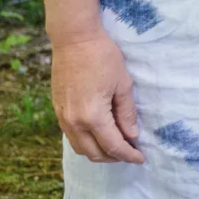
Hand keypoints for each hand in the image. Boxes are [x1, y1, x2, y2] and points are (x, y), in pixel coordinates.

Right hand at [50, 27, 142, 163]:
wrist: (74, 40)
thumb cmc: (103, 58)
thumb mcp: (123, 84)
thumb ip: (126, 113)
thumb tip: (131, 135)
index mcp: (92, 116)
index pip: (113, 146)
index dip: (128, 155)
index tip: (140, 158)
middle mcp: (74, 122)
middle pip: (93, 153)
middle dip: (113, 157)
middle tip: (130, 153)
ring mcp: (62, 117)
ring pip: (80, 147)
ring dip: (98, 152)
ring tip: (117, 146)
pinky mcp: (57, 110)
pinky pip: (72, 136)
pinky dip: (86, 141)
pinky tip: (100, 135)